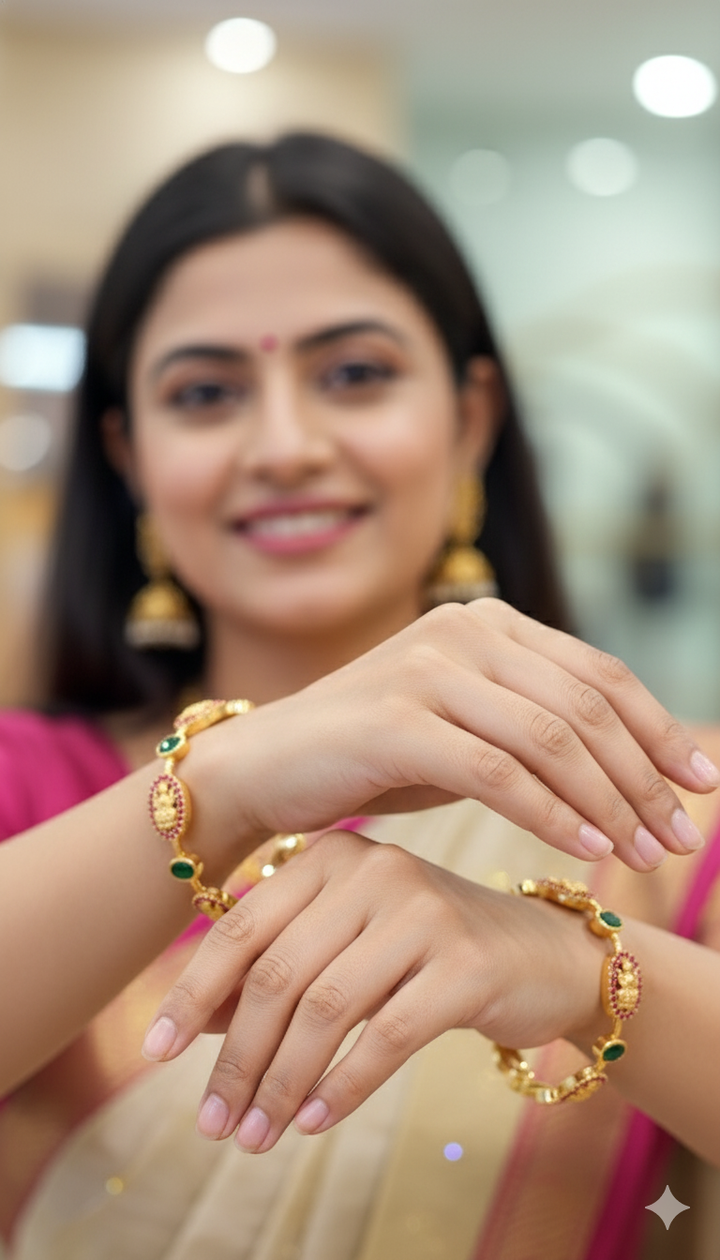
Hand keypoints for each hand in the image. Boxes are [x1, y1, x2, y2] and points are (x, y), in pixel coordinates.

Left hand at [141, 831, 604, 1151]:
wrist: (547, 957)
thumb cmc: (432, 953)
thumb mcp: (350, 946)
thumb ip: (281, 969)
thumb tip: (199, 1024)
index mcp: (334, 856)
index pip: (242, 928)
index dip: (193, 994)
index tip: (154, 1053)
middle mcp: (375, 870)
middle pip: (278, 975)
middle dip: (237, 1057)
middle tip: (213, 1122)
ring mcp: (424, 912)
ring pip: (325, 1009)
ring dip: (281, 1083)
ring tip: (257, 1136)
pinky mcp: (467, 964)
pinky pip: (386, 1035)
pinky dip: (342, 1086)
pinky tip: (315, 1122)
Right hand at [205, 599, 717, 870]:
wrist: (265, 767)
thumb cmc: (371, 756)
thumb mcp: (465, 728)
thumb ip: (533, 728)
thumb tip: (632, 766)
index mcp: (488, 623)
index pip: (598, 674)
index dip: (659, 729)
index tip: (701, 784)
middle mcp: (462, 631)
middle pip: (585, 705)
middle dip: (645, 775)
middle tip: (680, 835)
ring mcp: (427, 670)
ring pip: (551, 737)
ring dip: (609, 801)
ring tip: (642, 853)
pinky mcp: (396, 720)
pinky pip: (497, 770)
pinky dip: (549, 812)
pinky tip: (582, 850)